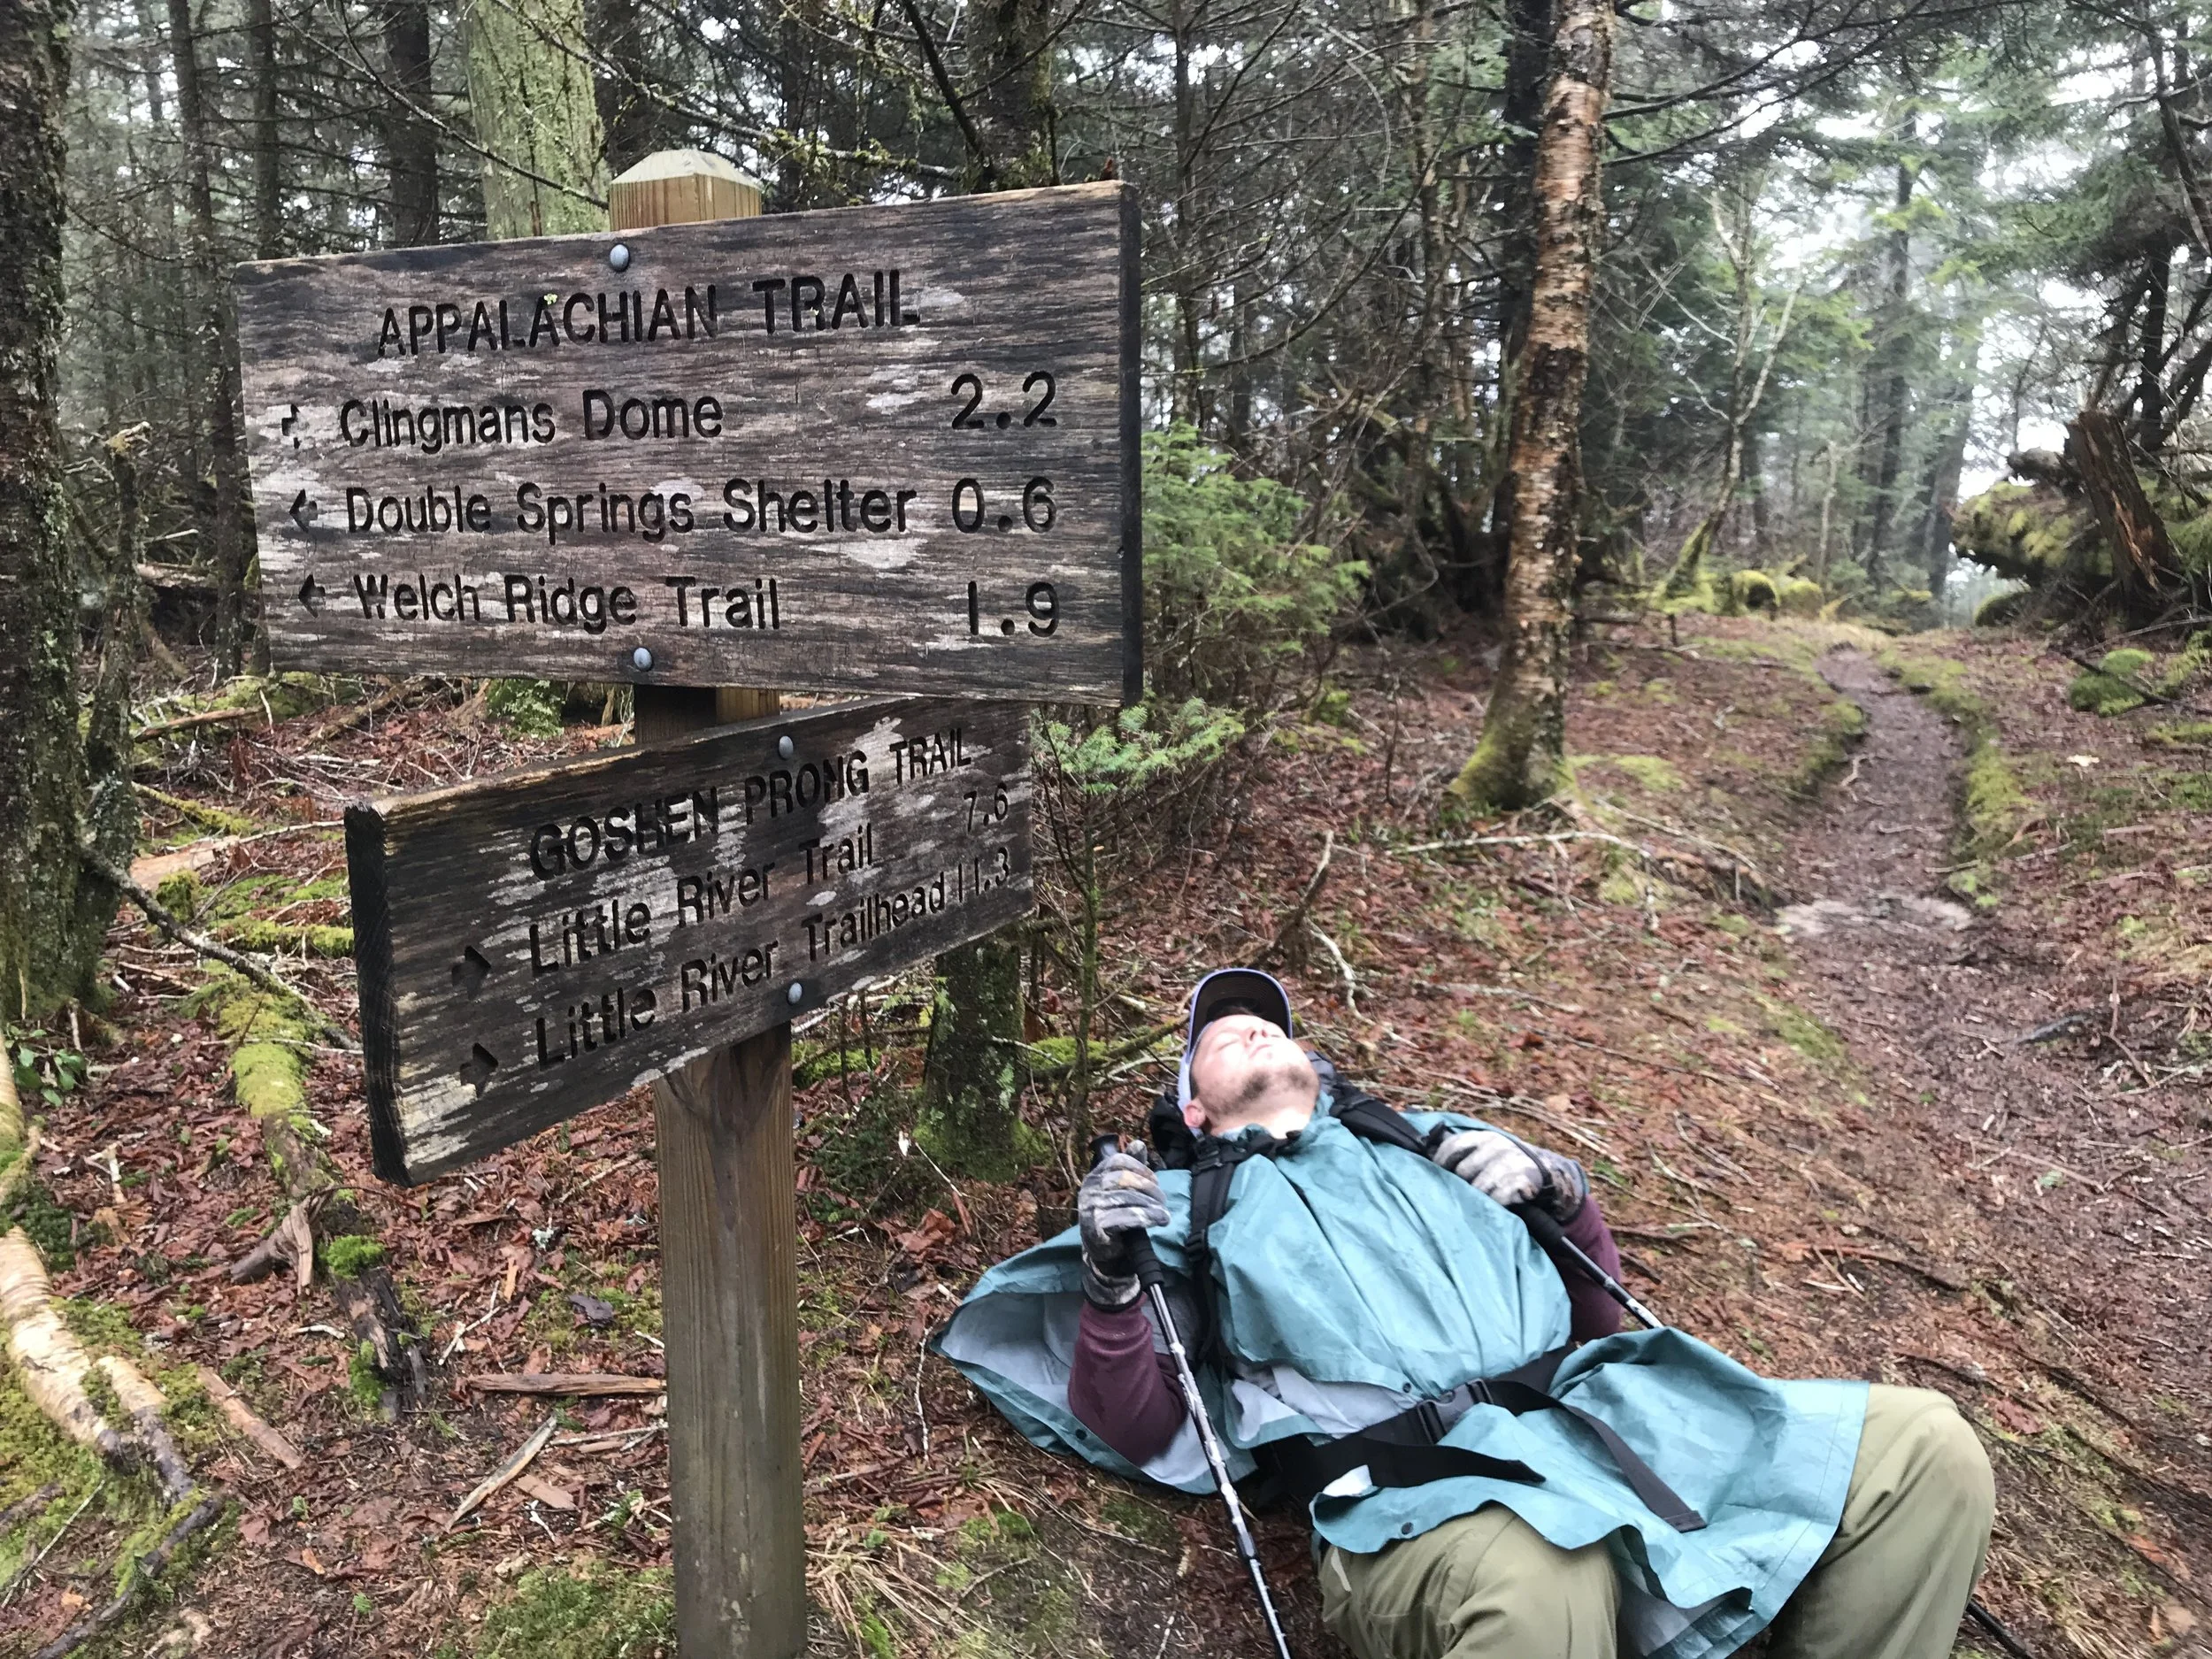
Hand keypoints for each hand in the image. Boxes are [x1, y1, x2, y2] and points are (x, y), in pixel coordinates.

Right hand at [1078, 1151, 1168, 1307]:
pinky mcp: (1095, 1226)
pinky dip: (1146, 1217)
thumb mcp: (1122, 1190)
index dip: (1140, 1167)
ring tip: (1164, 1214)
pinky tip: (1158, 1220)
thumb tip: (1139, 1143)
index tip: (1155, 1180)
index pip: (1117, 1161)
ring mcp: (1090, 1208)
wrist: (1104, 1253)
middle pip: (1123, 1178)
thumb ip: (1131, 1168)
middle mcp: (1089, 1189)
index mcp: (1095, 1176)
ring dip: (1150, 1205)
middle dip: (1148, 1188)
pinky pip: (1124, 1217)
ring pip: (1126, 1198)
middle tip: (1162, 1200)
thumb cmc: (1114, 1217)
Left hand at [1431, 1128, 1587, 1220]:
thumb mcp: (1487, 1151)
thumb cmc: (1506, 1164)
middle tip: (1459, 1194)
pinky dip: (1492, 1203)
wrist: (1547, 1174)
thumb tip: (1427, 1156)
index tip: (1435, 1175)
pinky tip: (1493, 1205)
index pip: (1452, 1146)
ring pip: (1478, 1187)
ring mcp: (1509, 1163)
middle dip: (1459, 1184)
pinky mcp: (1521, 1181)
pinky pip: (1496, 1198)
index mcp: (1484, 1138)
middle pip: (1463, 1171)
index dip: (1440, 1162)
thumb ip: (1463, 1152)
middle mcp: (1496, 1147)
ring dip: (1475, 1197)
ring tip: (1476, 1201)